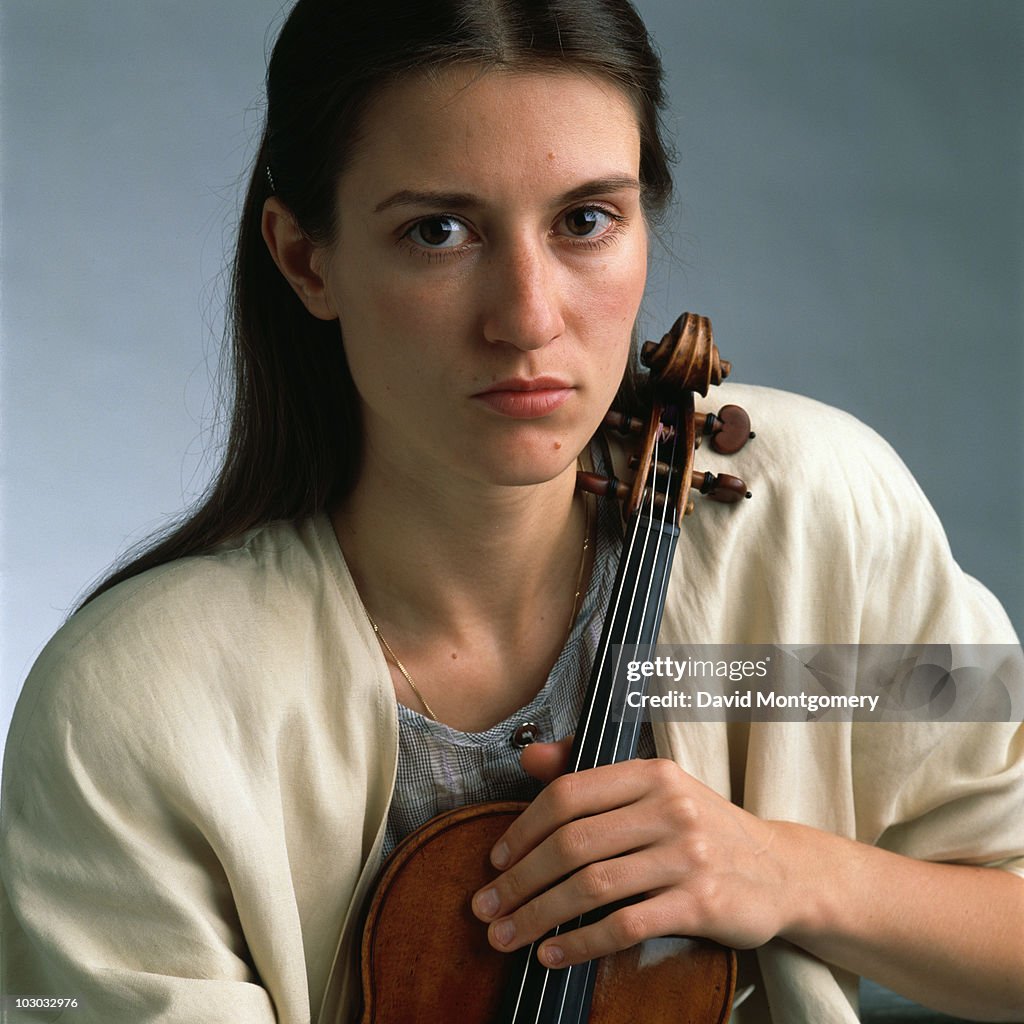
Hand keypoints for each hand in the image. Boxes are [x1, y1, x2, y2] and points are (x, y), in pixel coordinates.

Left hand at [471, 742, 793, 967]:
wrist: (782, 869)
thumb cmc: (702, 828)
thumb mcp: (654, 788)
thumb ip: (589, 774)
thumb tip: (527, 756)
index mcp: (650, 773)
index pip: (568, 794)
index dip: (523, 829)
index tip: (496, 860)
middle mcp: (668, 807)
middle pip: (572, 844)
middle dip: (520, 880)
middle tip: (486, 907)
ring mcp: (686, 855)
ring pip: (591, 886)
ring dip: (538, 915)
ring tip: (506, 935)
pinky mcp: (701, 902)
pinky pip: (624, 925)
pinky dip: (580, 943)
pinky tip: (552, 955)